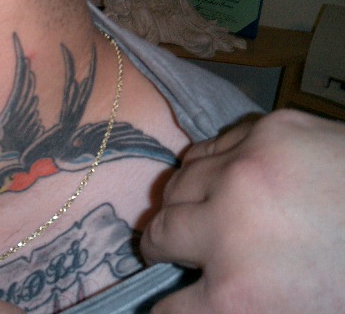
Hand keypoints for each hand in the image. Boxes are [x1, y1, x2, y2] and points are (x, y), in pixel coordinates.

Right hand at [141, 109, 344, 312]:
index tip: (176, 301)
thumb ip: (242, 308)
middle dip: (164, 249)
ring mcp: (245, 171)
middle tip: (175, 251)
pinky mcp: (267, 131)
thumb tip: (206, 298)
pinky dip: (211, 168)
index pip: (166, 313)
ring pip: (176, 185)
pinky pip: (208, 149)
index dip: (169, 308)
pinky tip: (232, 178)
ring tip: (204, 210)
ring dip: (184, 204)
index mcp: (243, 299)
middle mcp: (229, 228)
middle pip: (159, 237)